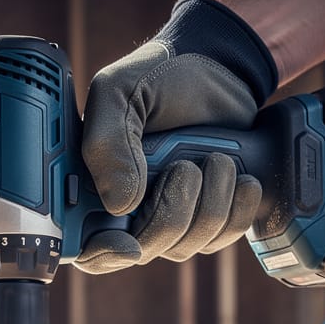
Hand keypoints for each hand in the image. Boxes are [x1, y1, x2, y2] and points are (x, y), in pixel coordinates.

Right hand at [74, 0, 276, 274]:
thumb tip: (118, 204)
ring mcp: (168, 217)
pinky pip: (221, 238)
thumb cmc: (160, 76)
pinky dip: (237, 209)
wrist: (219, 69)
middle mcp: (126, 210)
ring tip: (217, 158)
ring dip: (210, 202)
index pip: (83, 246)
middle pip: (142, 250)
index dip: (102, 254)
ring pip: (186, 245)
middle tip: (185, 168)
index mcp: (91, 184)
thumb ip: (108, 142)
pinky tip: (240, 177)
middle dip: (171, 211)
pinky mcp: (208, 219)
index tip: (126, 243)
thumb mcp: (121, 91)